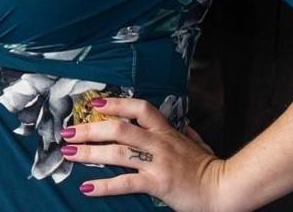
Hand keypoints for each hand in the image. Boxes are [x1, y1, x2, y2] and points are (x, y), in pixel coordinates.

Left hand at [60, 96, 230, 211]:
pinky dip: (104, 185)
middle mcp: (159, 143)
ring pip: (117, 152)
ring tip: (68, 153)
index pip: (138, 108)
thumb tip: (183, 127)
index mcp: (166, 131)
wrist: (225, 189)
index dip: (115, 103)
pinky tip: (87, 187)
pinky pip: (126, 183)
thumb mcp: (197, 143)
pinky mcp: (157, 184)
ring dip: (89, 152)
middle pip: (118, 129)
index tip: (93, 105)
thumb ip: (186, 134)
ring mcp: (157, 162)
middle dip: (89, 129)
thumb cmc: (209, 167)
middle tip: (67, 131)